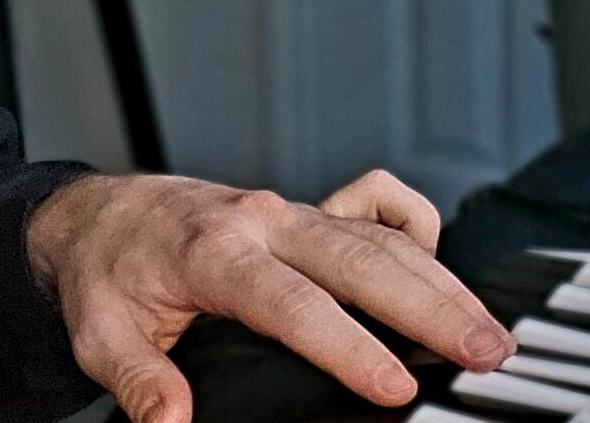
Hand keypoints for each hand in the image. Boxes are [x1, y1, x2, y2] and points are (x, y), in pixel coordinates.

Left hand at [26, 168, 515, 422]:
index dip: (348, 346)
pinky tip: (439, 268)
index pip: (294, 303)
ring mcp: (291, 210)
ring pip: (380, 237)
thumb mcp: (102, 333)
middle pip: (361, 260)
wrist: (102, 213)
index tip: (395, 385)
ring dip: (440, 280)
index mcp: (214, 253)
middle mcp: (263, 221)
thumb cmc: (108, 273)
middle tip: (484, 351)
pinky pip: (374, 204)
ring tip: (488, 330)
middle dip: (429, 307)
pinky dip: (413, 227)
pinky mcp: (307, 209)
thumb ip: (139, 379)